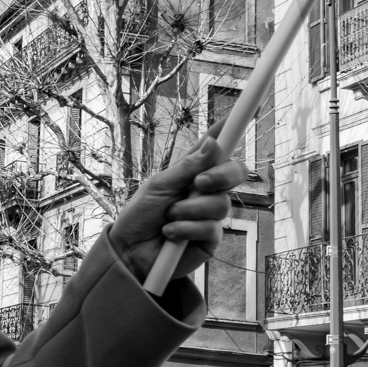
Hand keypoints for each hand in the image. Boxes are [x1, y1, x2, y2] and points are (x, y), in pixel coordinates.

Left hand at [110, 132, 248, 283]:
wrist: (128, 252)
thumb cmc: (139, 215)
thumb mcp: (158, 185)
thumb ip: (187, 167)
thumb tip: (213, 143)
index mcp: (193, 172)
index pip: (216, 149)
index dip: (228, 132)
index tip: (239, 115)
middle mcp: (206, 190)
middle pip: (234, 172)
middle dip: (220, 176)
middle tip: (198, 183)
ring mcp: (210, 214)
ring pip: (221, 203)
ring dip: (190, 209)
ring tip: (168, 217)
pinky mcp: (210, 239)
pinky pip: (210, 228)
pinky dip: (186, 229)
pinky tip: (170, 233)